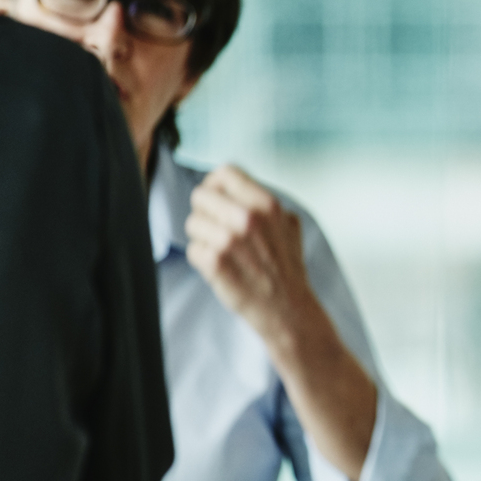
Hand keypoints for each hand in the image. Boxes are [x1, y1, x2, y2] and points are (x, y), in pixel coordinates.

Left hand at [183, 165, 318, 344]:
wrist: (287, 308)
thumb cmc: (286, 268)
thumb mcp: (288, 225)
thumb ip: (263, 203)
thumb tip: (236, 187)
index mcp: (266, 204)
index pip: (225, 172)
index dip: (216, 184)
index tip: (216, 197)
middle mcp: (247, 218)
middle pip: (201, 195)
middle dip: (205, 211)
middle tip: (217, 228)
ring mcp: (229, 240)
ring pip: (193, 223)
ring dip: (203, 237)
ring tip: (223, 251)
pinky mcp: (214, 262)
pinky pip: (193, 249)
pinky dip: (202, 260)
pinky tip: (221, 267)